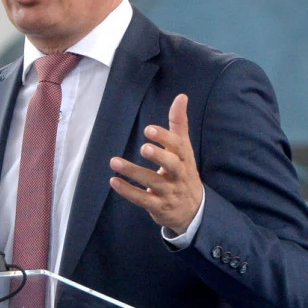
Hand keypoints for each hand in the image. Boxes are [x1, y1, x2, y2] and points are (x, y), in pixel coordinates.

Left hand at [109, 94, 202, 234]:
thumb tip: (181, 96)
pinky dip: (128, 191)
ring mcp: (169, 192)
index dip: (165, 138)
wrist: (193, 210)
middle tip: (143, 148)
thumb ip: (179, 123)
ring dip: (133, 172)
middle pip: (173, 165)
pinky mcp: (158, 206)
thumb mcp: (184, 149)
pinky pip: (143, 199)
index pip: (179, 147)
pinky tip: (114, 181)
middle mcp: (179, 175)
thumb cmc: (183, 172)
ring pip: (152, 182)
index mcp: (185, 158)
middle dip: (159, 156)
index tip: (149, 130)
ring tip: (114, 162)